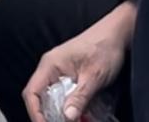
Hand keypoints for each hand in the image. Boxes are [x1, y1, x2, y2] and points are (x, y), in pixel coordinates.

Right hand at [22, 0, 136, 121]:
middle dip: (48, 116)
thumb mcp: (94, 76)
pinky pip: (65, 97)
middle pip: (40, 98)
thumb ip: (79, 97)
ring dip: (62, 114)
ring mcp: (60, 73)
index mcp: (50, 65)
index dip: (35, 112)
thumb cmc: (104, 48)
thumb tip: (66, 117)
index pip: (32, 92)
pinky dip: (72, 109)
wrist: (116, 35)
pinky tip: (84, 117)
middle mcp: (51, 69)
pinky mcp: (71, 77)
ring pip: (53, 99)